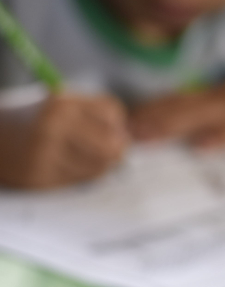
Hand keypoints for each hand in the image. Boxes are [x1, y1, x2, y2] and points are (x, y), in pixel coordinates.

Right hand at [0, 94, 128, 188]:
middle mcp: (52, 127)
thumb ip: (98, 115)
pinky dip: (80, 176)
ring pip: (100, 168)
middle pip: (112, 146)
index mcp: (60, 103)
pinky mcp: (39, 179)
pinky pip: (79, 182)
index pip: (114, 114)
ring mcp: (44, 155)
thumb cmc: (34, 120)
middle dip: (115, 150)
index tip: (109, 127)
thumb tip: (127, 142)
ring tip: (80, 156)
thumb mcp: (63, 105)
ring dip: (99, 166)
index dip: (117, 123)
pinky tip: (64, 166)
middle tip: (107, 150)